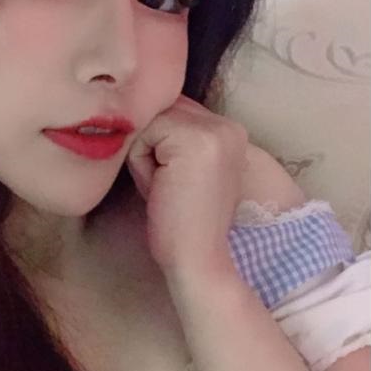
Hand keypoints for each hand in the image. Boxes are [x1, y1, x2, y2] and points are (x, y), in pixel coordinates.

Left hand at [126, 94, 247, 279]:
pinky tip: (162, 187)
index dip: (158, 142)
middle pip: (162, 108)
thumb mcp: (178, 168)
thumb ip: (171, 136)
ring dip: (145, 153)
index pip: (175, 109)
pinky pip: (143, 132)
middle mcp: (228, 125)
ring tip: (166, 186)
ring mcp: (214, 129)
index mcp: (230, 132)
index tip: (171, 180)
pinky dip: (141, 161)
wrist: (198, 261)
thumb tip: (142, 109)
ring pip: (150, 119)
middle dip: (151, 144)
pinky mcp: (194, 139)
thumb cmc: (181, 223)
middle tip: (168, 185)